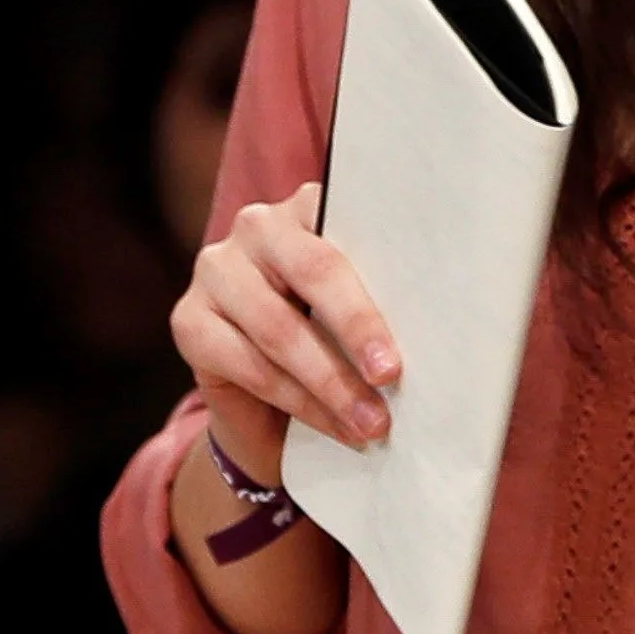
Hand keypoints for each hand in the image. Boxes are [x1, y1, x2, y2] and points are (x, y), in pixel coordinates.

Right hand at [169, 183, 398, 481]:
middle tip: (392, 375)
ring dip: (332, 383)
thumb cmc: (336, 345)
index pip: (354, 223)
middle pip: (316, 270)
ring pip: (280, 328)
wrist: (270, 406)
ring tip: (373, 423)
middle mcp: (259, 226)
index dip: (390, 266)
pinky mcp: (188, 320)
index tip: (423, 306)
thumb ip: (388, 301)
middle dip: (359, 327)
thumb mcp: (364, 316)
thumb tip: (446, 330)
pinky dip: (301, 403)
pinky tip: (337, 427)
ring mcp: (216, 270)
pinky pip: (250, 365)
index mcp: (311, 206)